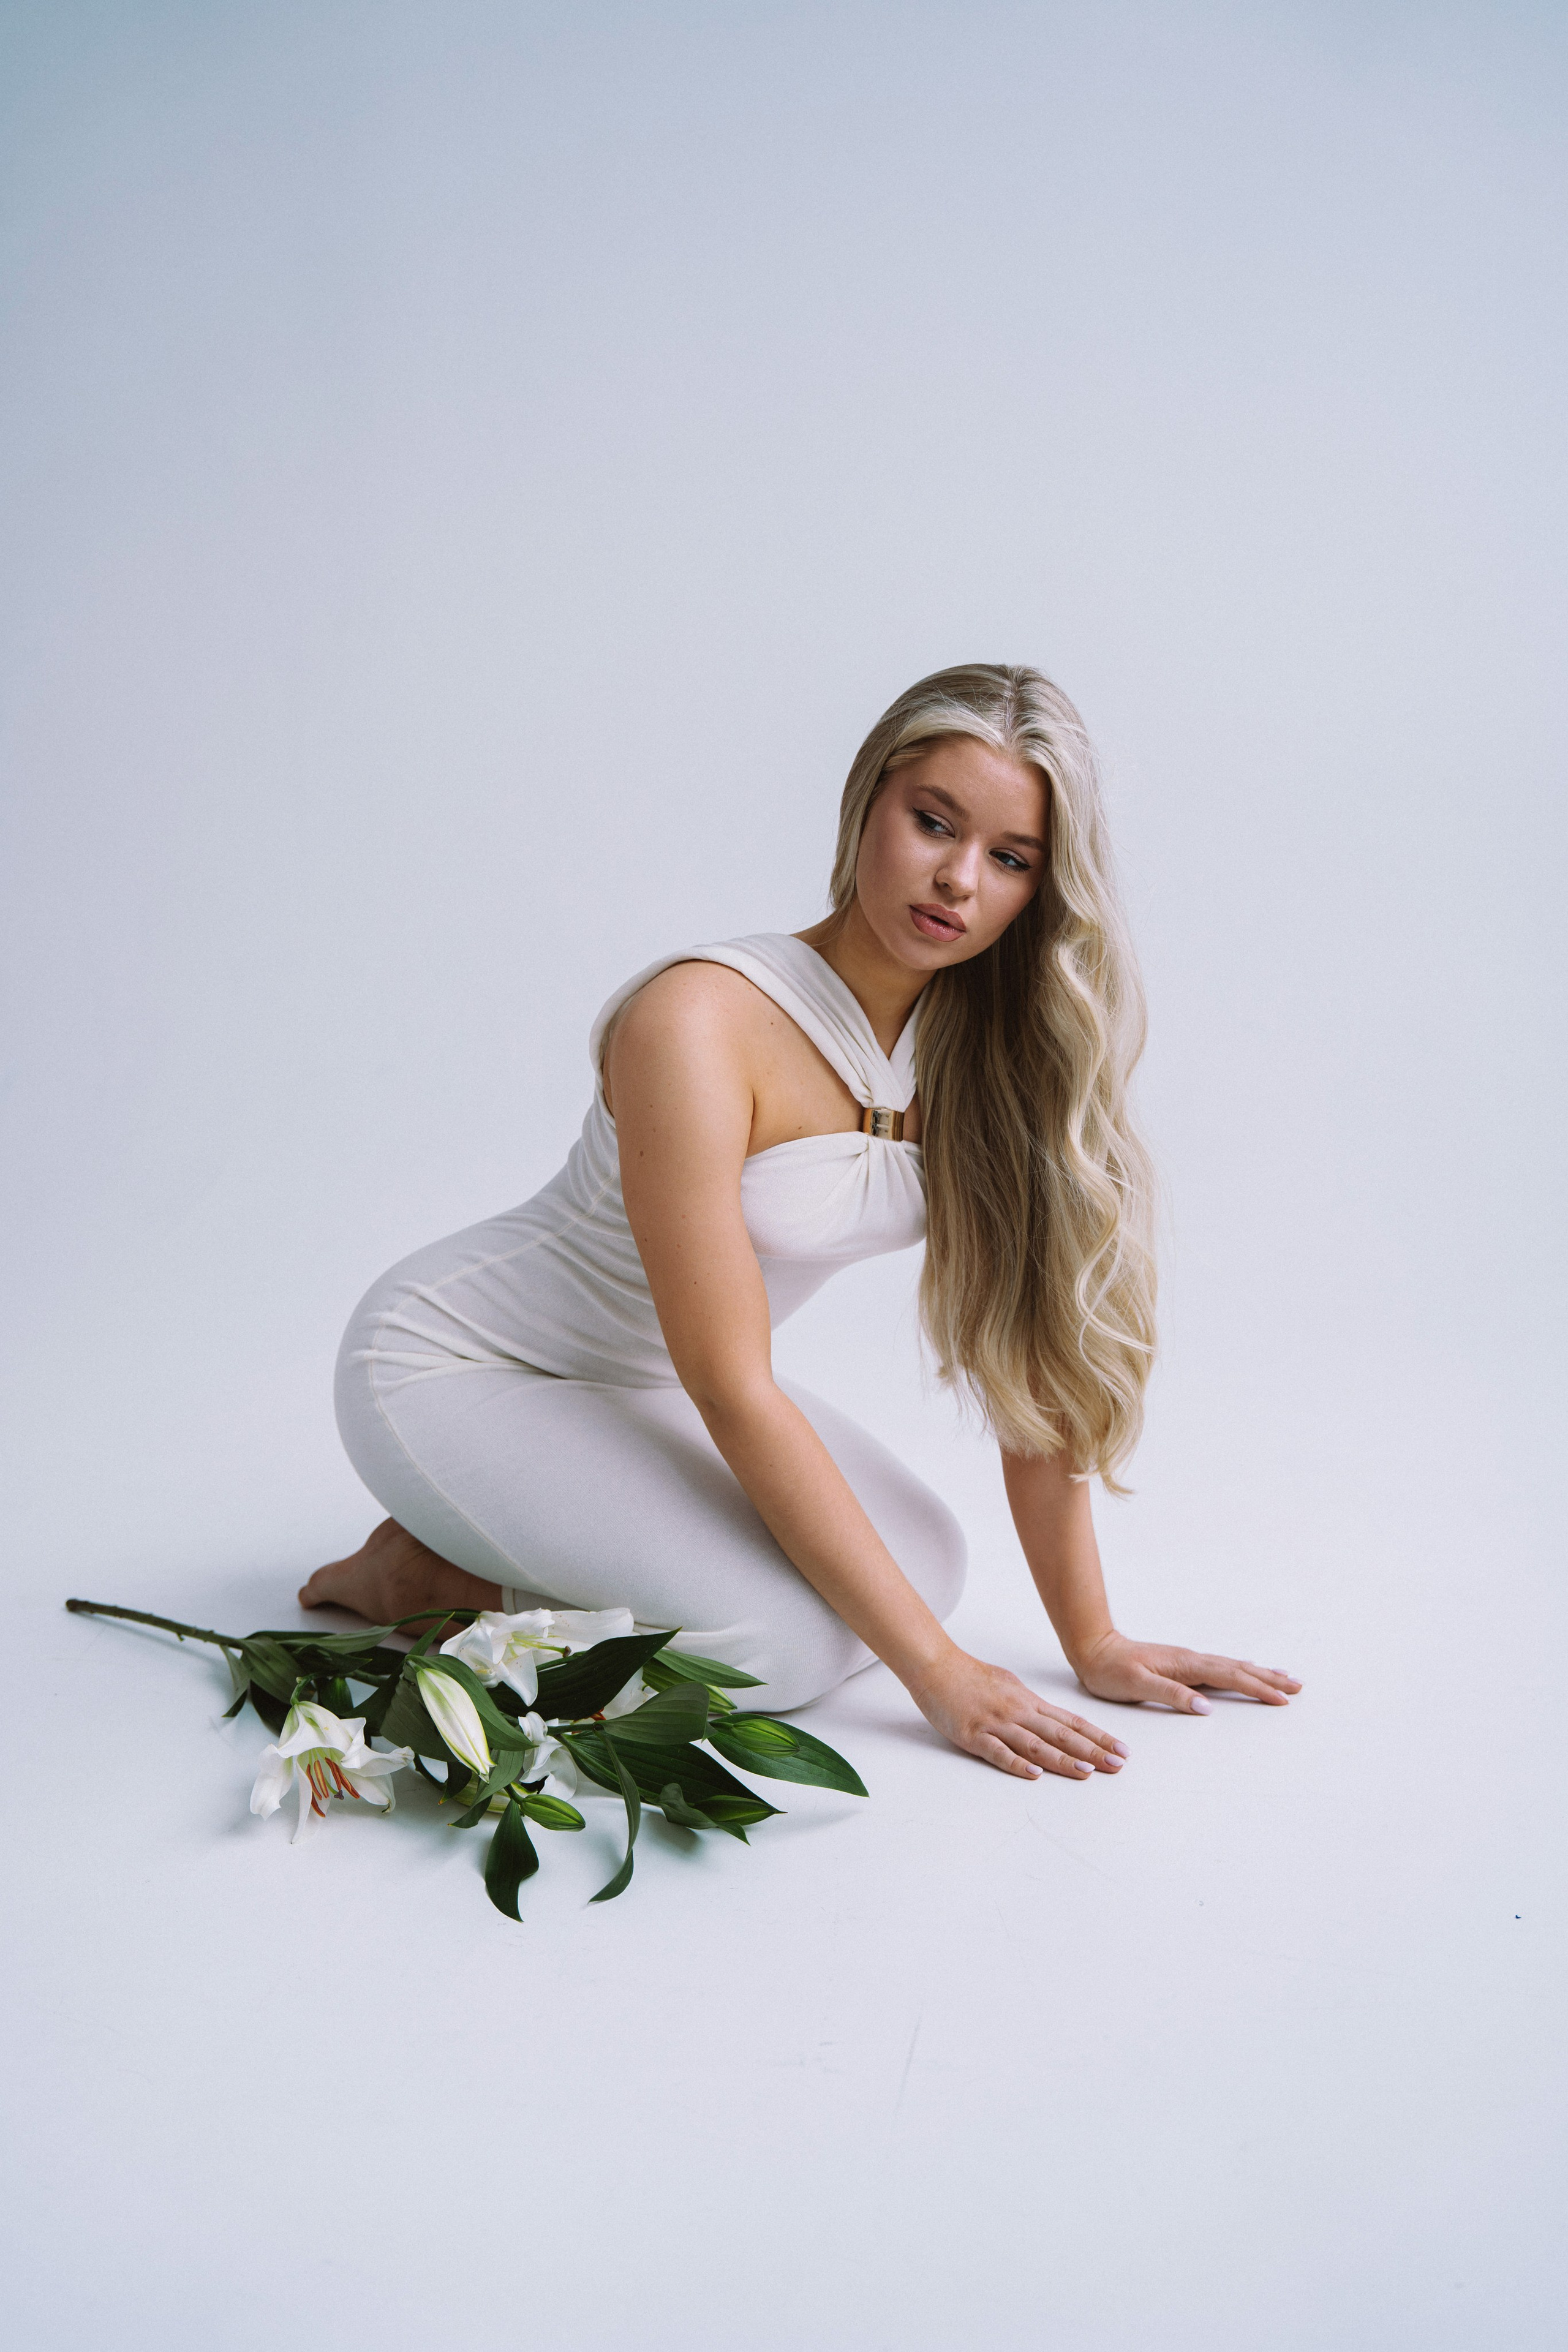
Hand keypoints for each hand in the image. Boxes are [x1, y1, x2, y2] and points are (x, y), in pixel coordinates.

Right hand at [907, 1649, 1127, 1780]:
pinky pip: (998, 1752)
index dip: (1098, 1737)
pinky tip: (1035, 1773)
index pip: (1071, 1721)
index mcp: (1028, 1701)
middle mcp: (1018, 1711)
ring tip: (1086, 1771)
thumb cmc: (971, 1676)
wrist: (936, 1666)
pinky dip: (1018, 1763)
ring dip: (1063, 1759)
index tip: (1121, 1750)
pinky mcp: (973, 1735)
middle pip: (1060, 1734)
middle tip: (1117, 1765)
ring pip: (1035, 1744)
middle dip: (1091, 1751)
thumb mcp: (1009, 1685)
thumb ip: (1030, 1704)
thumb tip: (1050, 1718)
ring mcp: (996, 1723)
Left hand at [1072, 1630, 1301, 1712]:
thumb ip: (1171, 1694)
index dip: (1258, 1687)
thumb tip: (1205, 1706)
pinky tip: (1247, 1672)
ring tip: (1285, 1678)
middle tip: (1299, 1686)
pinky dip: (1241, 1671)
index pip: (1230, 1677)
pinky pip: (1221, 1669)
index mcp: (1185, 1665)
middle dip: (1269, 1678)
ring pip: (1233, 1667)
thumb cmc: (1111, 1670)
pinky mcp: (1183, 1666)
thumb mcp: (1137, 1685)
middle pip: (1239, 1669)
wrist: (1094, 1650)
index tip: (1282, 1697)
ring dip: (1260, 1673)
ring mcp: (1188, 1662)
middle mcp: (1192, 1660)